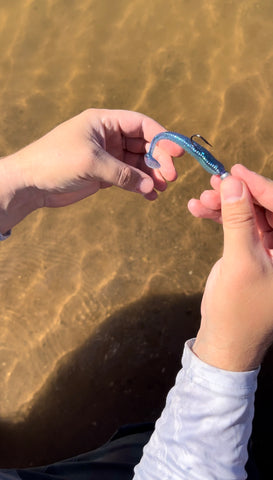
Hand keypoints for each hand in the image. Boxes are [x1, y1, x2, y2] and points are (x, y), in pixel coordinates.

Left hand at [0, 109, 181, 231]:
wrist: (30, 183)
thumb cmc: (56, 162)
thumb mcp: (91, 163)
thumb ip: (123, 174)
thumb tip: (152, 186)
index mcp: (104, 122)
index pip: (141, 123)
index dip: (161, 136)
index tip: (176, 153)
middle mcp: (108, 136)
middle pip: (144, 144)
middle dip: (159, 159)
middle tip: (170, 178)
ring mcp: (107, 156)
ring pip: (138, 163)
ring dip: (152, 175)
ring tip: (161, 189)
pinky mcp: (104, 175)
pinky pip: (129, 178)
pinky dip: (140, 186)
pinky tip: (150, 196)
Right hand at [192, 174, 272, 370]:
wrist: (224, 341)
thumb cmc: (238, 309)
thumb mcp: (240, 262)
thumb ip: (238, 220)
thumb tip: (233, 182)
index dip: (260, 187)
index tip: (235, 171)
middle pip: (265, 208)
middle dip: (238, 195)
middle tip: (213, 184)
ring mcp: (267, 249)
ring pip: (248, 215)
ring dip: (224, 205)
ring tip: (199, 200)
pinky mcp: (248, 252)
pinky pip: (237, 227)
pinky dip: (219, 218)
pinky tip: (197, 210)